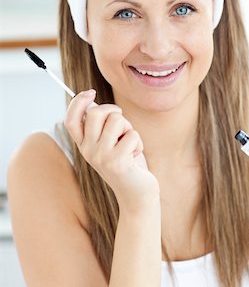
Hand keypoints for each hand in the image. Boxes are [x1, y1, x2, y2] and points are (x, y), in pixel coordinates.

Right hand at [64, 90, 159, 212]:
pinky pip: (132, 134)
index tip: (91, 92)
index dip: (78, 102)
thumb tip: (92, 102)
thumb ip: (101, 125)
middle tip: (122, 124)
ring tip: (130, 144)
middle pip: (95, 113)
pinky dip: (138, 142)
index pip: (71, 120)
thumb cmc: (127, 162)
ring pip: (116, 120)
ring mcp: (101, 157)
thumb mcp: (110, 141)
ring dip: (129, 128)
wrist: (137, 194)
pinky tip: (135, 157)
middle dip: (113, 110)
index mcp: (84, 145)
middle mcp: (88, 151)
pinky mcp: (116, 162)